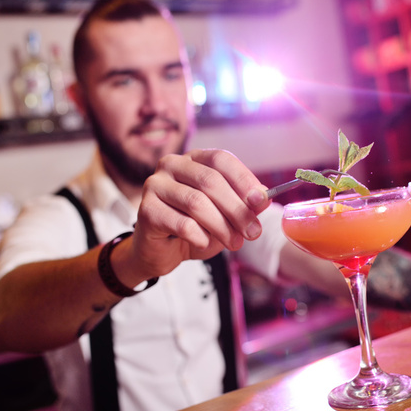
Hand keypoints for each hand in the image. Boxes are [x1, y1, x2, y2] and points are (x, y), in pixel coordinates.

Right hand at [132, 149, 269, 275]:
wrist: (162, 251)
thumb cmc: (195, 228)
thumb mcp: (225, 215)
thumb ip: (244, 204)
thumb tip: (264, 198)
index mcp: (193, 159)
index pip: (221, 159)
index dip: (244, 179)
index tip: (262, 201)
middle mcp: (171, 165)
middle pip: (210, 181)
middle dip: (237, 209)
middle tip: (253, 232)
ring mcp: (155, 185)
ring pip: (196, 203)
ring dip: (222, 226)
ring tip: (235, 243)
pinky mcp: (146, 210)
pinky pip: (181, 223)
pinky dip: (199, 236)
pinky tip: (204, 243)